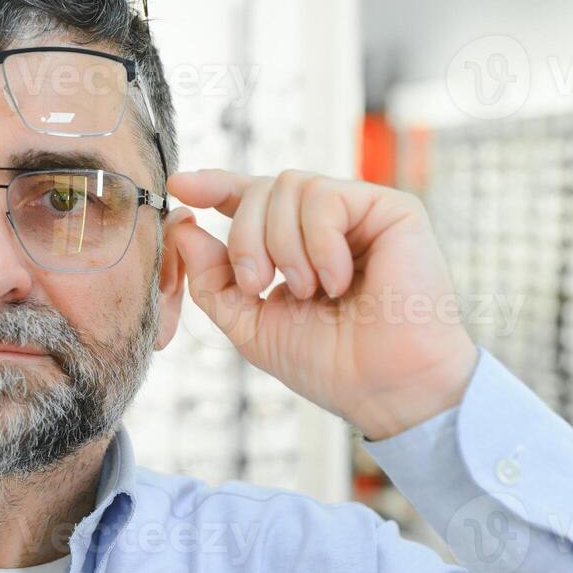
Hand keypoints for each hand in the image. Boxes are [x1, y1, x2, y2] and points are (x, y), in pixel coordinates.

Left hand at [165, 168, 478, 440]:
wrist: (385, 386)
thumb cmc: (328, 363)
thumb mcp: (249, 322)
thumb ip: (211, 277)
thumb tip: (181, 227)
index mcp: (294, 245)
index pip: (250, 198)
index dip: (214, 186)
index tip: (179, 186)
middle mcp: (327, 223)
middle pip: (261, 189)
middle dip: (244, 237)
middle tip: (257, 286)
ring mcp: (360, 213)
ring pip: (289, 185)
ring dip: (282, 245)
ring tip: (308, 291)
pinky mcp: (392, 209)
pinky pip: (326, 197)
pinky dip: (319, 243)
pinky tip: (337, 281)